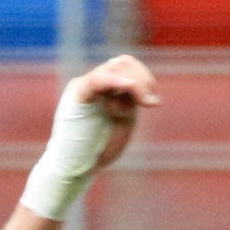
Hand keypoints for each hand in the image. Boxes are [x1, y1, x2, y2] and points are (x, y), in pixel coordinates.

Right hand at [64, 56, 159, 172]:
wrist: (75, 167)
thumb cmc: (97, 149)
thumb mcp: (121, 121)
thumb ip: (130, 103)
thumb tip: (150, 96)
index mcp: (104, 87)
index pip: (126, 65)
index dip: (145, 76)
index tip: (154, 101)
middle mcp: (94, 83)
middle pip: (122, 62)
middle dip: (142, 79)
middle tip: (150, 104)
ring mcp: (85, 87)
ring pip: (113, 68)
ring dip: (133, 84)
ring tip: (140, 105)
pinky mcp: (78, 96)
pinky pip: (97, 81)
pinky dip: (115, 81)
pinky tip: (129, 86)